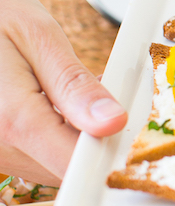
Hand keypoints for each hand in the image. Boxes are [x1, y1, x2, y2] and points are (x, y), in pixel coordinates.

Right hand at [0, 0, 126, 186]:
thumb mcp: (38, 35)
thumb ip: (74, 84)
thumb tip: (112, 123)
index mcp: (11, 118)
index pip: (74, 163)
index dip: (110, 151)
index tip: (131, 127)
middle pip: (65, 169)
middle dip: (94, 140)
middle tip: (102, 96)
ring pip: (51, 167)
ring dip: (74, 139)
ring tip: (72, 94)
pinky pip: (34, 157)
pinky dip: (54, 137)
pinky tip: (56, 105)